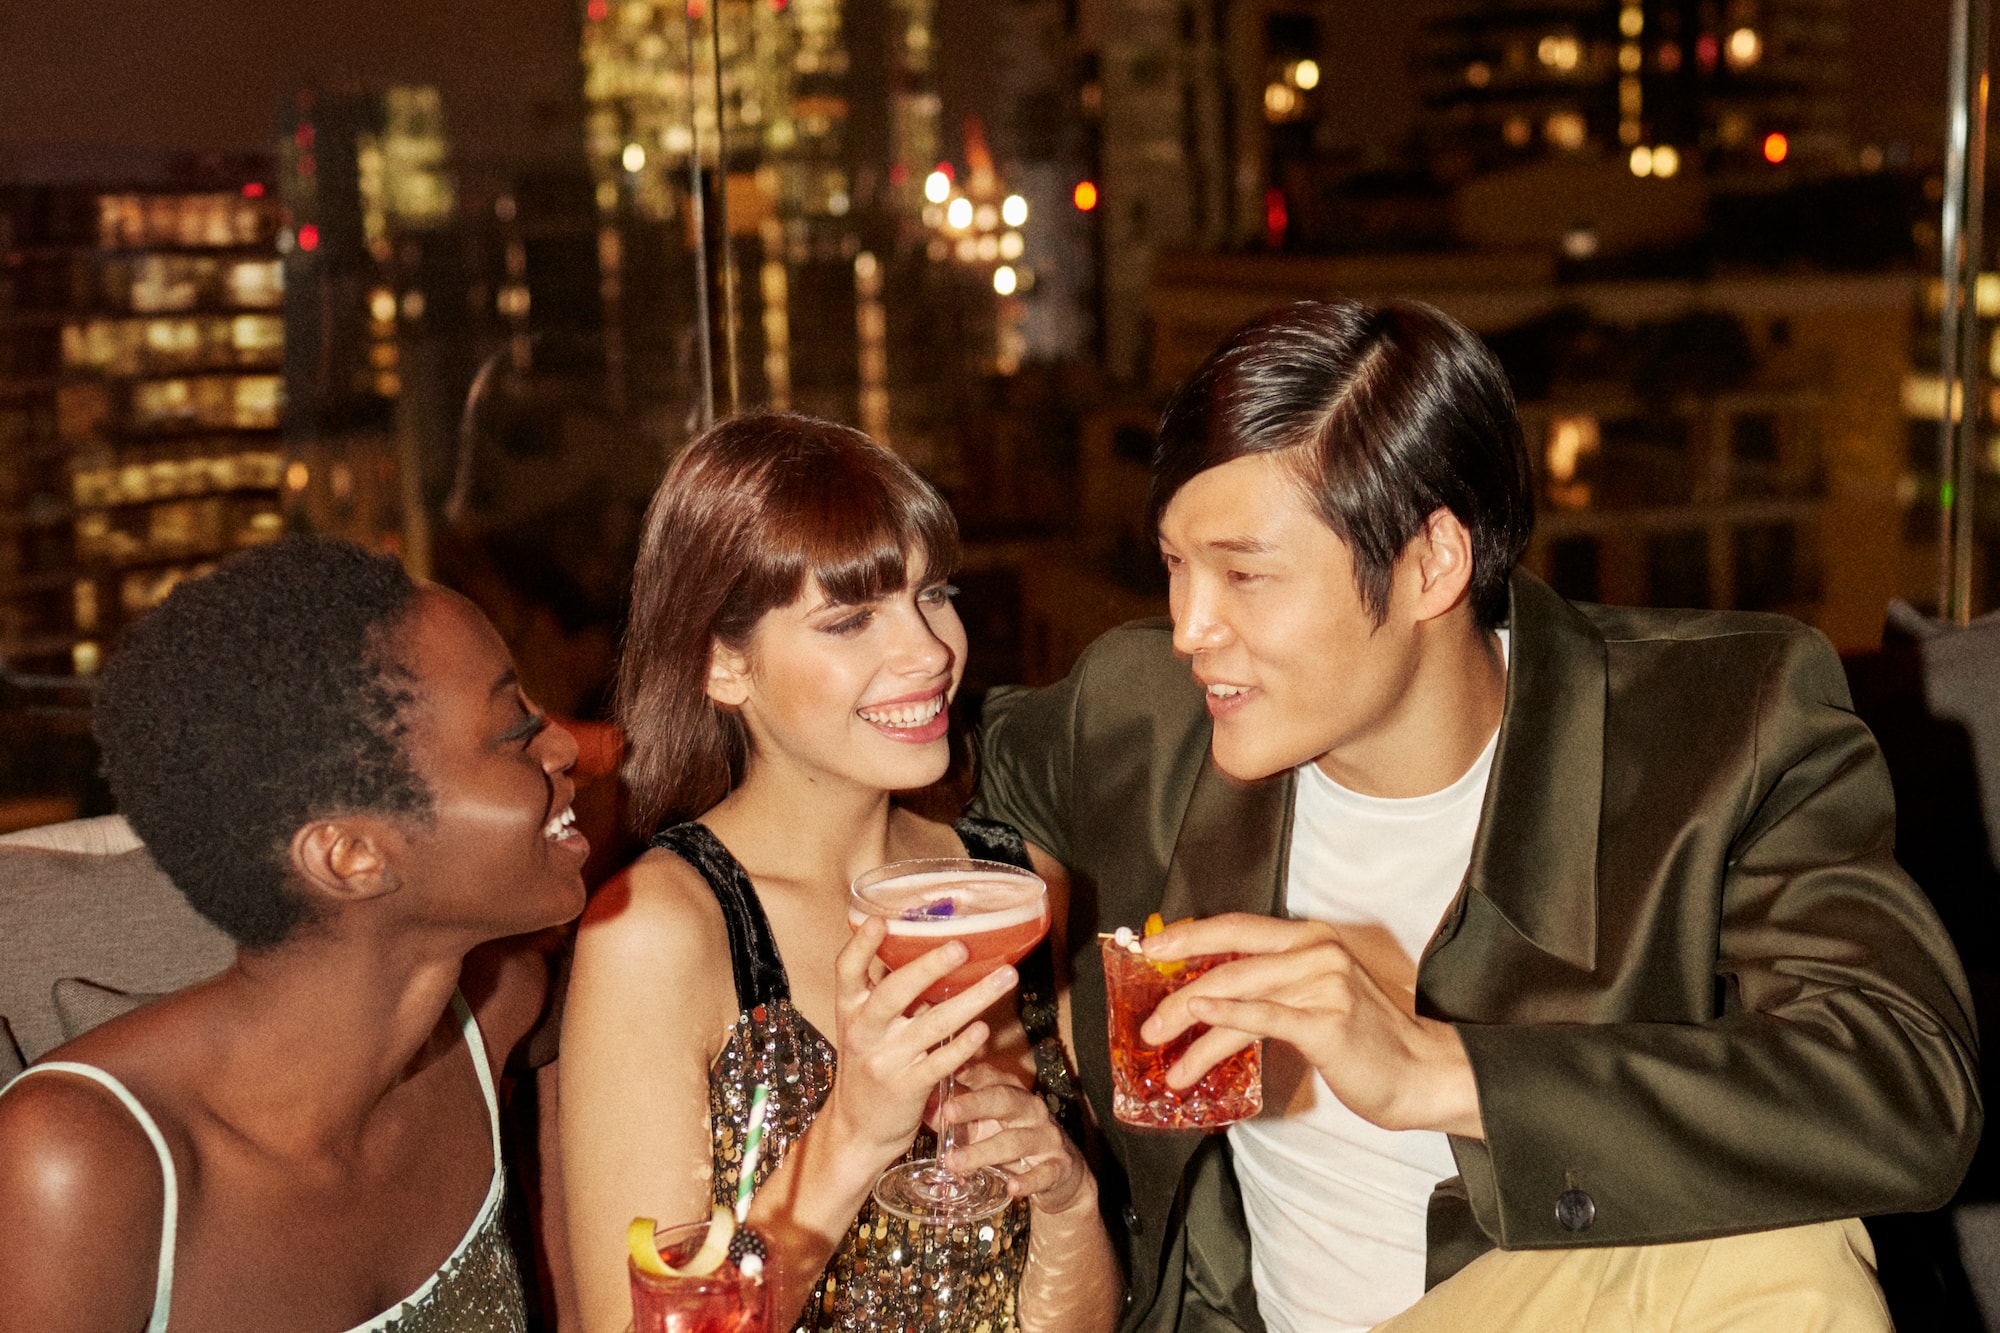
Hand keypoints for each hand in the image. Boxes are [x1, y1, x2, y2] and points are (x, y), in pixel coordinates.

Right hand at [823, 917, 1021, 1163]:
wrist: (857, 1129)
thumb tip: (924, 945)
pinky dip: (965, 1045)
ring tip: (1004, 977)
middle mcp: (863, 1031)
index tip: (881, 920)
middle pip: (894, 992)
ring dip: (973, 998)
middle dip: (928, 967)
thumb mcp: (865, 1026)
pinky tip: (985, 1029)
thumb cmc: (869, 1064)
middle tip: (961, 946)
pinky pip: (941, 1062)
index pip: (846, 970)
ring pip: (933, 1024)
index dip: (861, 944)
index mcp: (850, 1009)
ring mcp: (886, 1060)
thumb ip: (887, 992)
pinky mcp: (907, 1088)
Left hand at [940, 1063, 1094, 1213]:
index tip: (943, 1073)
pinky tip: (1012, 1188)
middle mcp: (1032, 1110)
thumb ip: (956, 1115)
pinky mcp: (1059, 1167)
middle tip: (947, 1112)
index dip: (968, 1077)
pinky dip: (1028, 1181)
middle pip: (1004, 1100)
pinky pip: (1044, 1173)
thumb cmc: (1014, 1142)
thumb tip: (920, 1103)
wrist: (1063, 1176)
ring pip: (1016, 1141)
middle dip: (975, 1104)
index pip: (990, 1078)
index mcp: (1012, 1094)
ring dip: (984, 1152)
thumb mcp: (986, 1126)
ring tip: (955, 1163)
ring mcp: (1047, 1138)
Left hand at [1140, 913, 1483, 1137]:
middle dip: (1178, 992)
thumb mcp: (1314, 1000)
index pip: (1237, 928)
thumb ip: (1269, 989)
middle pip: (1229, 962)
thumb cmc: (1363, 1042)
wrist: (1421, 1074)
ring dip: (1192, 1027)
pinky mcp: (1327, 1021)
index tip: (1149, 952)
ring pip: (1239, 994)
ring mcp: (1324, 984)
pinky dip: (1227, 1017)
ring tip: (1164, 1056)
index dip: (1190, 936)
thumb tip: (1203, 1000)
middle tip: (1145, 1023)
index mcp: (1310, 939)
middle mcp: (1317, 951)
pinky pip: (1265, 1016)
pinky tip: (1200, 1023)